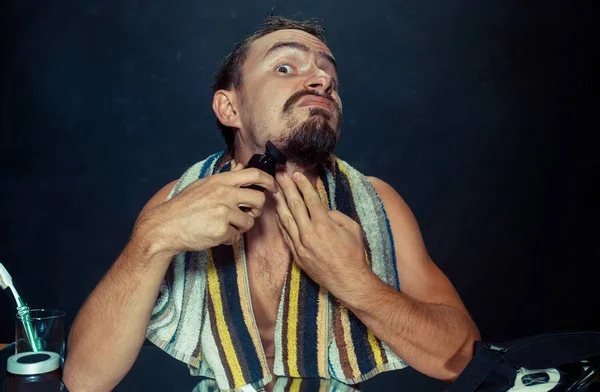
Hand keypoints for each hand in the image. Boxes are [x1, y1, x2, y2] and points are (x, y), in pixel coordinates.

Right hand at [135, 163, 278, 254]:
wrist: (165, 226)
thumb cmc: (184, 206)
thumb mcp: (204, 185)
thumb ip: (225, 178)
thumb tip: (241, 167)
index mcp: (220, 181)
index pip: (253, 174)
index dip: (268, 180)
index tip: (273, 187)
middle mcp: (224, 193)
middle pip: (259, 199)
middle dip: (257, 209)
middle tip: (248, 214)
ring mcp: (223, 211)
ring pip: (249, 222)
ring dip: (240, 227)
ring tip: (224, 226)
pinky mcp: (221, 230)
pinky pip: (236, 237)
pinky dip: (228, 239)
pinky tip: (214, 235)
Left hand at [272, 171, 371, 299]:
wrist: (348, 280)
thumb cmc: (353, 254)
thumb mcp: (352, 229)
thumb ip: (336, 216)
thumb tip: (323, 211)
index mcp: (324, 224)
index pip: (310, 199)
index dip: (302, 185)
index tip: (296, 174)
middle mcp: (309, 233)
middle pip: (294, 205)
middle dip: (286, 188)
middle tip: (279, 175)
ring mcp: (300, 245)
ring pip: (286, 219)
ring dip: (279, 203)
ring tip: (274, 190)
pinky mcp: (297, 255)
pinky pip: (285, 234)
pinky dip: (280, 222)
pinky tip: (277, 212)